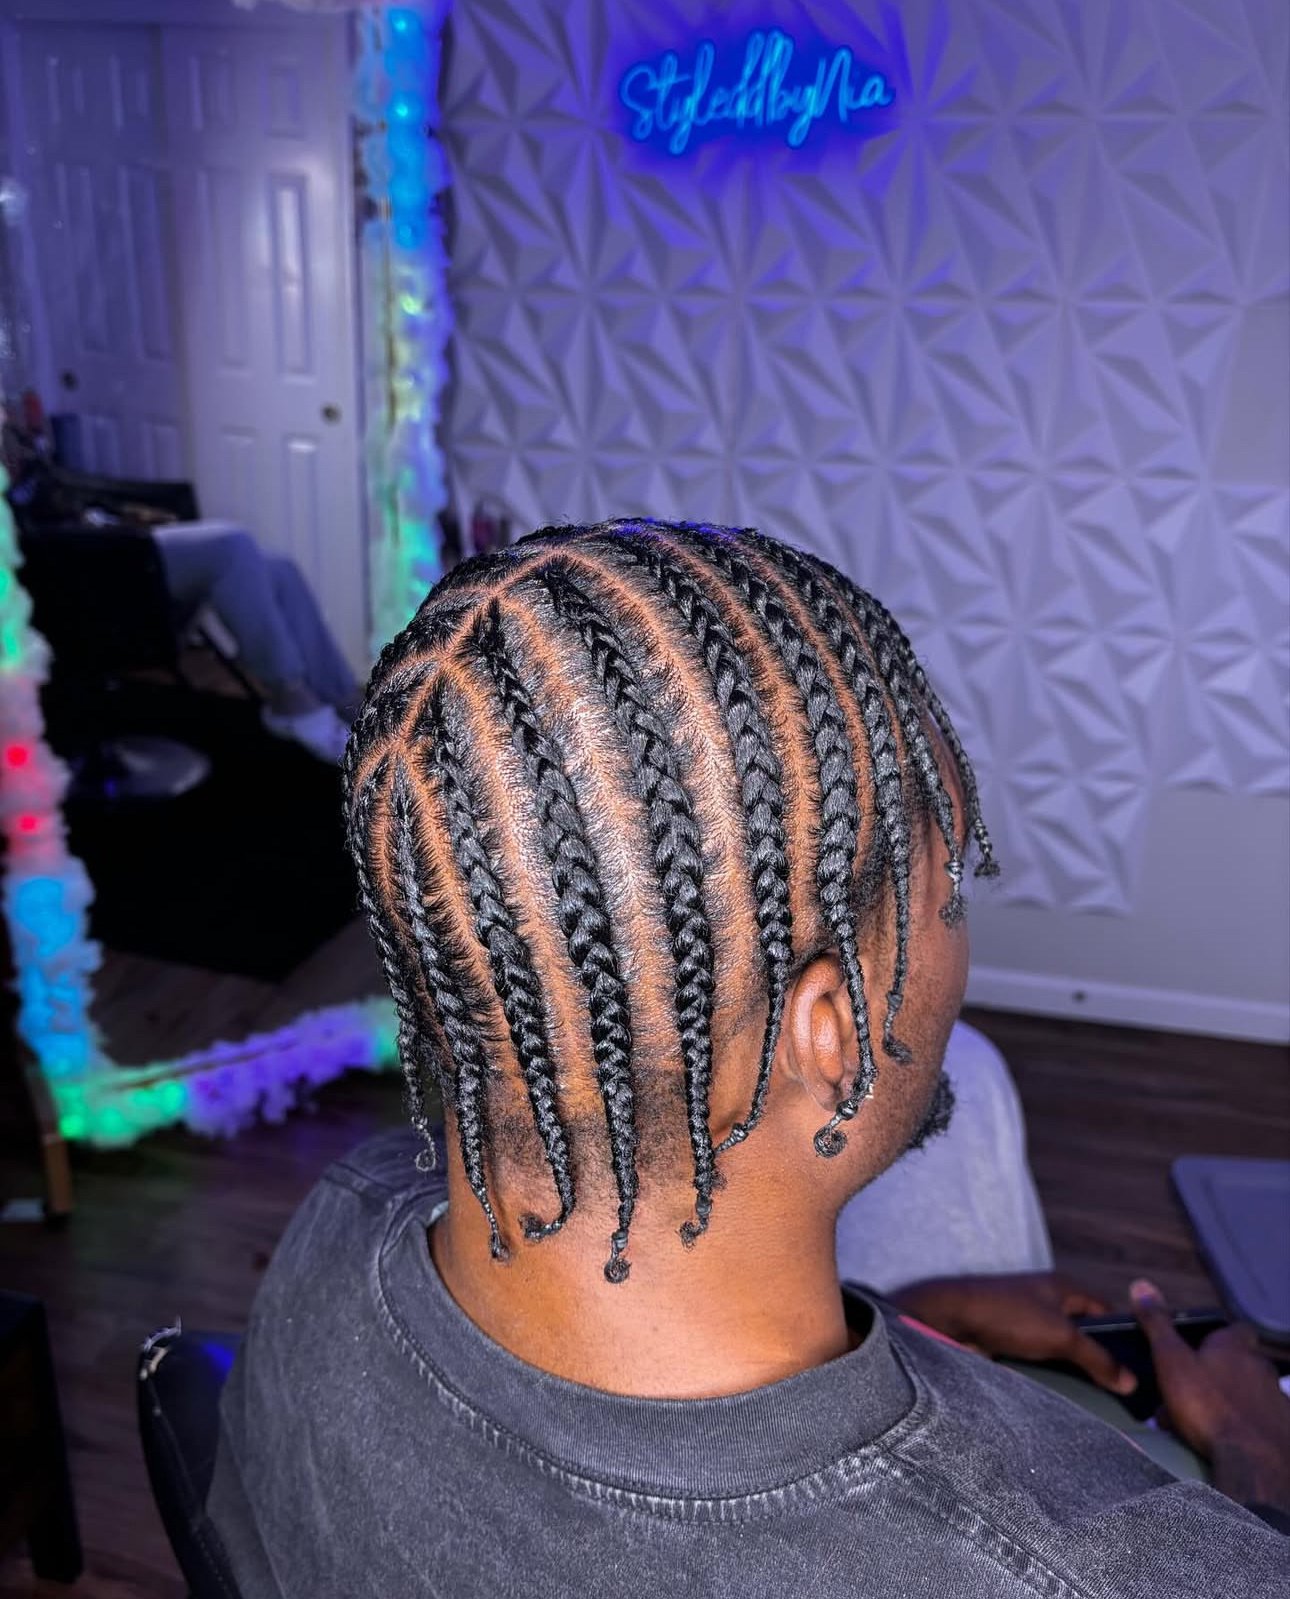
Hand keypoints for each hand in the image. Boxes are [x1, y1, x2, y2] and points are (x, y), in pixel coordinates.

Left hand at [894, 1271, 1136, 1394]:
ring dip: (1075, 1368)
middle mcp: (1048, 1300)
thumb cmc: (1008, 1315)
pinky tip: (1064, 1396)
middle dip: (1100, 1357)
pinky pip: (1041, 1358)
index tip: (1143, 1367)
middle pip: (1085, 1331)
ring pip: (1062, 1348)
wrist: (952, 1319)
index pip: (1106, 1310)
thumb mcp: (1060, 1336)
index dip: (1124, 1335)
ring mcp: (1029, 1319)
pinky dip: (1052, 1373)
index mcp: (1064, 1287)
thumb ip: (1097, 1358)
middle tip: (1124, 1391)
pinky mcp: (1012, 1339)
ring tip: (1100, 1400)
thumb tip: (1130, 1382)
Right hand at [1131, 1279, 1289, 1513]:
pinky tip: (1225, 1443)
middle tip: (1189, 1395)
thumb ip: (1157, 1324)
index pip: (1233, 1329)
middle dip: (1217, 1376)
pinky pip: (1258, 1423)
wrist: (1255, 1462)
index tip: (1198, 1349)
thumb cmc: (1209, 1406)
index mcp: (1234, 1347)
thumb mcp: (1171, 1360)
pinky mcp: (1284, 1430)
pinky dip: (1243, 1428)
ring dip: (1228, 1403)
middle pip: (1238, 1364)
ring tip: (1201, 1425)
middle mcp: (1261, 1368)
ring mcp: (1277, 1400)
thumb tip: (1141, 1286)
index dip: (1217, 1337)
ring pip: (1247, 1396)